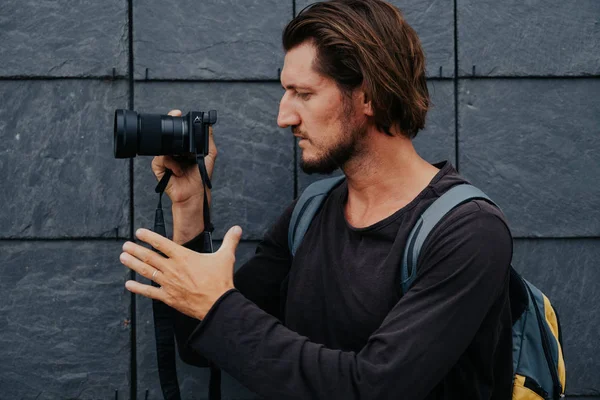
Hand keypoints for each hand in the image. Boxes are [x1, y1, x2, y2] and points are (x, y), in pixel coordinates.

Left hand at [120, 226, 242, 319]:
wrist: (218, 304)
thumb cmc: (221, 281)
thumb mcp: (226, 256)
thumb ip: (230, 241)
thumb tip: (238, 228)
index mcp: (184, 256)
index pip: (162, 243)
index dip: (148, 237)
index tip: (138, 232)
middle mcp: (172, 268)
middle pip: (149, 257)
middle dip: (135, 250)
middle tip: (125, 245)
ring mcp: (168, 283)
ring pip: (146, 271)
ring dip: (133, 264)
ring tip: (123, 257)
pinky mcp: (168, 297)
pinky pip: (149, 292)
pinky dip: (138, 288)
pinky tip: (128, 284)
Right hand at [151, 109, 217, 242]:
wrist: (194, 192)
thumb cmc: (201, 176)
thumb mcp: (209, 155)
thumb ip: (208, 139)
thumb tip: (208, 124)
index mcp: (182, 147)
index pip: (176, 132)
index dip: (174, 121)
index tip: (177, 113)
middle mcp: (172, 152)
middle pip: (166, 137)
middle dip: (169, 130)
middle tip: (174, 123)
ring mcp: (164, 159)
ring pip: (162, 147)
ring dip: (175, 153)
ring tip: (184, 161)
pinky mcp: (158, 168)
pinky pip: (160, 159)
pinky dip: (171, 164)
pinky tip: (178, 171)